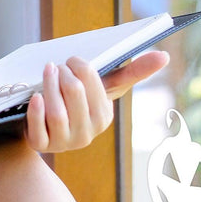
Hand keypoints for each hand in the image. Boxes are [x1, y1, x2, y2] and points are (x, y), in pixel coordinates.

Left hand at [24, 51, 169, 152]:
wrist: (44, 124)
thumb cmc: (79, 100)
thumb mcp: (104, 86)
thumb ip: (134, 71)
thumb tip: (165, 56)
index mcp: (104, 117)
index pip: (96, 86)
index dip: (81, 67)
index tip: (72, 59)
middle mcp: (86, 134)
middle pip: (74, 95)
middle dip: (64, 74)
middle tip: (56, 65)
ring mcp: (63, 143)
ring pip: (57, 112)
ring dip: (49, 86)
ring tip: (46, 71)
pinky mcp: (41, 146)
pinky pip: (38, 130)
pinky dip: (36, 111)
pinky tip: (35, 96)